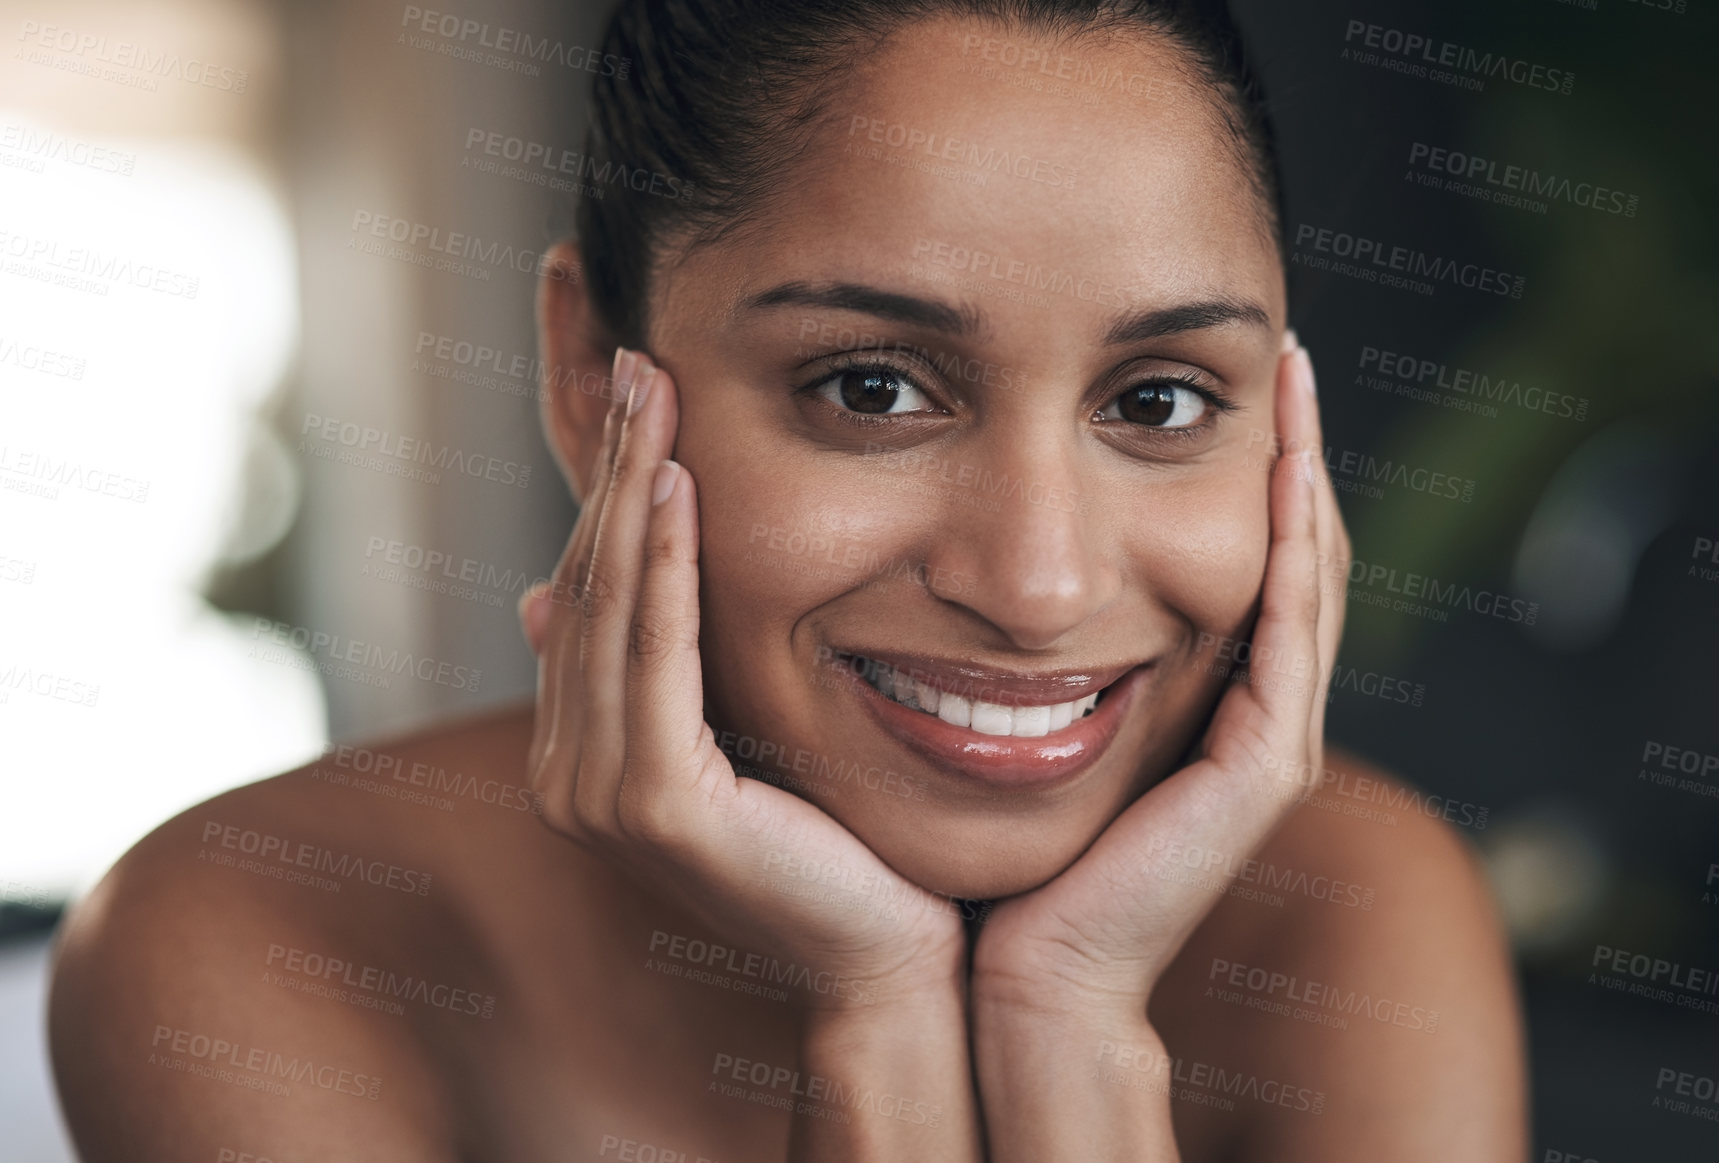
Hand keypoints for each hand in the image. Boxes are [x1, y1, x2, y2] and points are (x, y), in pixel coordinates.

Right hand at [521, 348, 966, 1006]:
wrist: (894, 964)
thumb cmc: (847, 843)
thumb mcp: (758, 722)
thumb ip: (685, 652)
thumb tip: (590, 570)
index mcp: (590, 743)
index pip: (593, 580)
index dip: (604, 473)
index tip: (625, 368)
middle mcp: (572, 764)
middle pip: (589, 574)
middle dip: (607, 454)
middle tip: (624, 339)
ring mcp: (598, 789)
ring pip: (613, 600)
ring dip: (631, 484)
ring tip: (650, 377)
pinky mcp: (652, 805)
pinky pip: (656, 656)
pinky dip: (666, 566)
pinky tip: (680, 481)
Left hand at [971, 334, 1349, 1020]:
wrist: (1020, 963)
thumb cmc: (1002, 849)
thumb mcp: (1017, 713)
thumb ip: (1023, 644)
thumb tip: (958, 555)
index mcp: (1206, 697)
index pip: (1246, 557)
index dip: (1246, 467)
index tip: (1222, 375)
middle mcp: (1254, 710)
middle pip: (1293, 552)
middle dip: (1289, 447)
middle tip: (1278, 351)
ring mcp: (1271, 736)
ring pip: (1310, 574)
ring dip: (1302, 471)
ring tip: (1291, 375)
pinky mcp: (1267, 764)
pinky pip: (1292, 628)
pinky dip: (1292, 542)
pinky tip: (1284, 465)